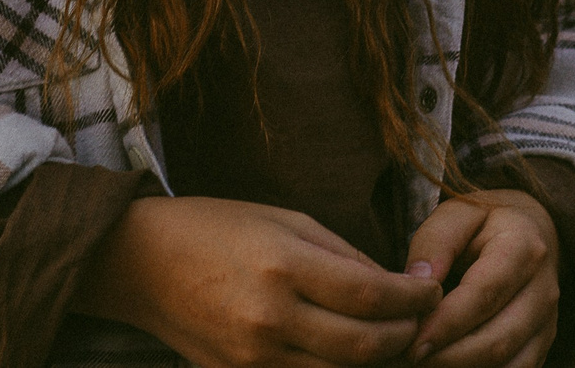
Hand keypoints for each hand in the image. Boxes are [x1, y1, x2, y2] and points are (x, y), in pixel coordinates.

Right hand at [78, 195, 442, 366]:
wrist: (142, 263)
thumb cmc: (217, 227)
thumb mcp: (286, 220)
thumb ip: (342, 255)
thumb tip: (393, 284)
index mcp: (283, 265)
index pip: (369, 294)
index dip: (411, 298)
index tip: (431, 289)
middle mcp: (270, 317)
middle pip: (362, 346)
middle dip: (404, 336)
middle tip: (422, 320)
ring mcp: (253, 356)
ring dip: (375, 361)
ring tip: (393, 340)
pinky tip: (350, 354)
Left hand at [399, 189, 559, 367]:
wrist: (531, 231)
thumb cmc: (485, 223)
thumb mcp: (458, 214)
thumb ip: (435, 242)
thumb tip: (417, 282)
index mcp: (523, 248)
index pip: (484, 294)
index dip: (447, 323)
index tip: (413, 343)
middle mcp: (544, 290)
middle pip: (498, 340)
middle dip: (450, 358)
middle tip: (410, 359)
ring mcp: (548, 322)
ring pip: (510, 365)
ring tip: (425, 366)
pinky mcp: (543, 344)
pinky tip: (448, 367)